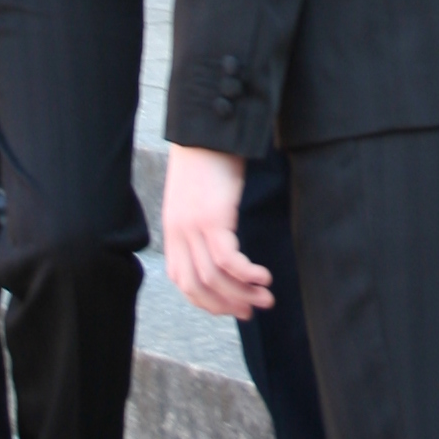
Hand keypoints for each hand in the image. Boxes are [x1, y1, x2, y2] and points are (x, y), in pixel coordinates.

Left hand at [160, 143, 269, 317]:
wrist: (207, 129)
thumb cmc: (208, 159)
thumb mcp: (198, 197)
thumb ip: (202, 223)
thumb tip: (221, 244)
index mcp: (173, 231)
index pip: (182, 281)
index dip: (207, 301)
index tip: (232, 306)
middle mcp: (178, 234)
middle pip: (198, 286)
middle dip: (226, 304)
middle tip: (252, 310)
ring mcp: (193, 228)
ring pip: (214, 278)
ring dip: (242, 293)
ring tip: (265, 297)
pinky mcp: (213, 219)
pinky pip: (229, 260)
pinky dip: (246, 274)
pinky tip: (263, 277)